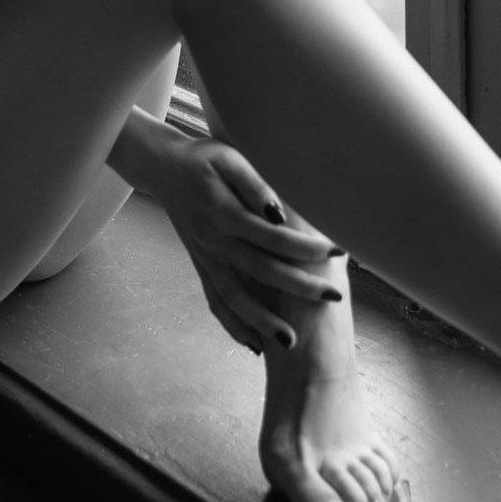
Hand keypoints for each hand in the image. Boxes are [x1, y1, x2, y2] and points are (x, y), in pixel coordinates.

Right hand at [151, 133, 343, 353]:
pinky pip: (215, 301)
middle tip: (334, 297)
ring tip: (291, 342)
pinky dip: (233, 325)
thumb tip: (278, 213)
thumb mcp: (228, 157)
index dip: (306, 246)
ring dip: (261, 321)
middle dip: (299, 287)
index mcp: (224, 212)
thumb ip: (253, 185)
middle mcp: (214, 241)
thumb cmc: (202, 158)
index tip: (338, 251)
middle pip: (261, 271)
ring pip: (234, 297)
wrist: (162, 167)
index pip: (273, 236)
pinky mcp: (201, 265)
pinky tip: (254, 344)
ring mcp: (205, 257)